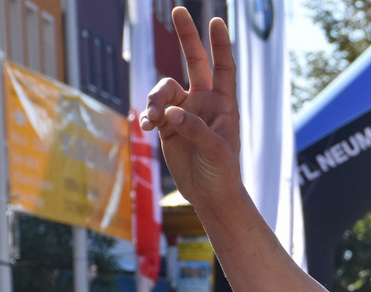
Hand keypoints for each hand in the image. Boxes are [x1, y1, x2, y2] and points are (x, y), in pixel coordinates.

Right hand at [141, 10, 241, 207]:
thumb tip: (171, 113)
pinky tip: (146, 126)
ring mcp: (184, 111)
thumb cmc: (223, 173)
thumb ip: (195, 130)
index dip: (220, 46)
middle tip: (179, 11)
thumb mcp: (216, 152)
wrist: (209, 194)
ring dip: (155, 99)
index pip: (224, 69)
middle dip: (186, 37)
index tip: (217, 22)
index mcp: (224, 105)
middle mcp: (204, 102)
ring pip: (164, 89)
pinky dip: (147, 114)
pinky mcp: (167, 125)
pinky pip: (152, 109)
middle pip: (194, 62)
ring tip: (153, 119)